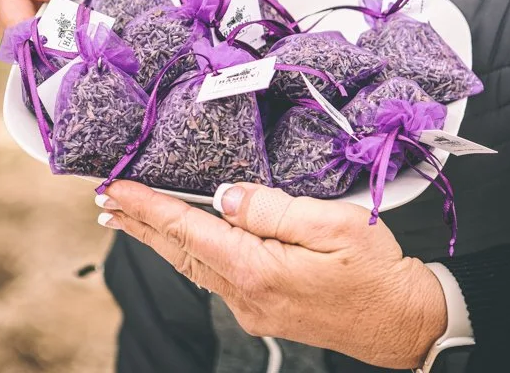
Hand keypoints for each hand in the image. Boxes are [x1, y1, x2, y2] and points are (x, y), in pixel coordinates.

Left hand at [97, 181, 447, 367]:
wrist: (404, 322)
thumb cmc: (377, 271)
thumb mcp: (335, 225)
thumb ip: (275, 208)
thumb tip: (226, 197)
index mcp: (258, 270)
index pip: (189, 231)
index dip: (149, 207)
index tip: (117, 188)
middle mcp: (245, 295)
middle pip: (180, 253)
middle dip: (140, 224)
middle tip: (106, 200)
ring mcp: (253, 307)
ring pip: (194, 266)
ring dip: (161, 238)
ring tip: (132, 216)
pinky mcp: (264, 309)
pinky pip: (216, 274)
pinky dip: (191, 251)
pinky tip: (187, 238)